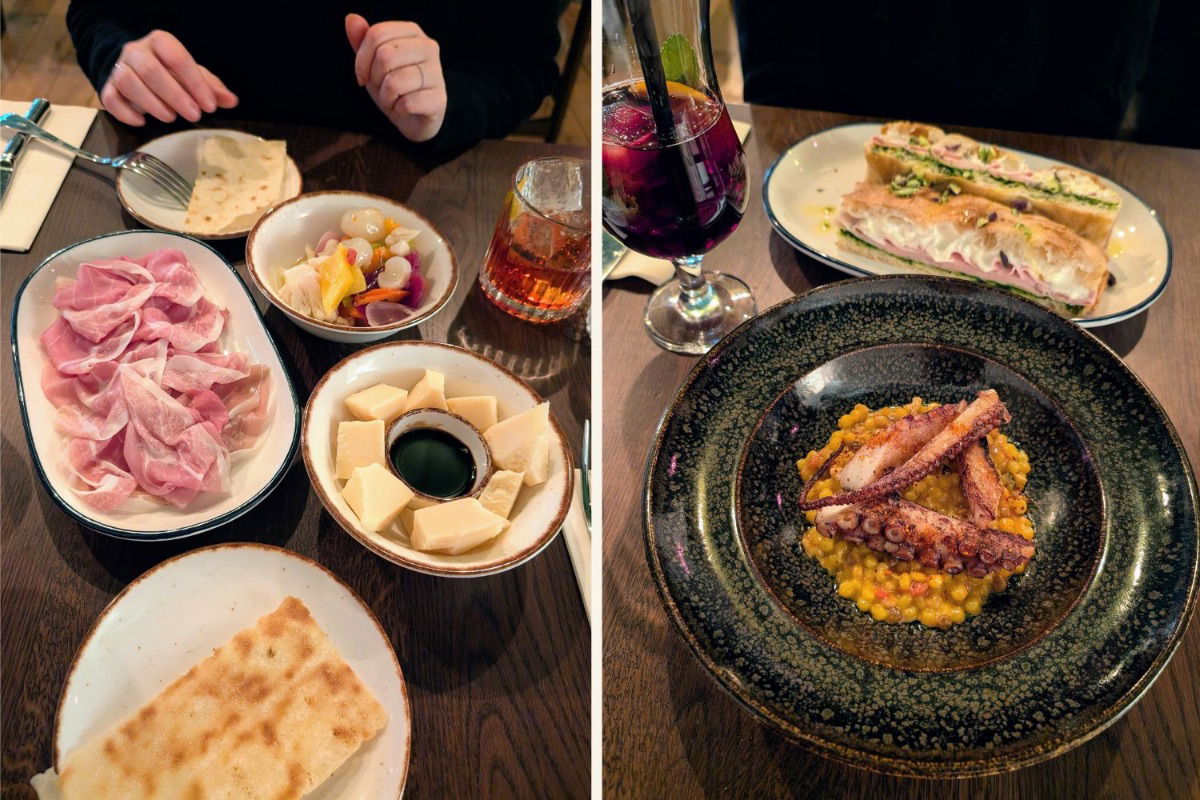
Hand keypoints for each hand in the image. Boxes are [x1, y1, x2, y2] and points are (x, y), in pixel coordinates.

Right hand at [100, 30, 237, 125]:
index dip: (194, 83)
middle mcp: (136, 51)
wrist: (137, 68)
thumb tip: (232, 101)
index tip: (209, 106)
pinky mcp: (108, 86)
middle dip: (175, 95)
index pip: (177, 58)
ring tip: (171, 118)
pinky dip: (125, 113)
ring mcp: (119, 67)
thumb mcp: (194, 76)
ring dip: (152, 103)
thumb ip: (212, 88)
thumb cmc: (172, 72)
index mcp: (160, 42)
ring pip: (128, 82)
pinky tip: (142, 122)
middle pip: (150, 70)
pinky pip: (110, 98)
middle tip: (194, 115)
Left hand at [345, 14, 446, 141]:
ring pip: (395, 82)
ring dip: (385, 97)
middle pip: (385, 56)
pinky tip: (403, 109)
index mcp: (412, 33)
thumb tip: (351, 19)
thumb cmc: (395, 86)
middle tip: (381, 88)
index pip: (377, 34)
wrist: (415, 116)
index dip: (361, 59)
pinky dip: (398, 110)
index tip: (363, 75)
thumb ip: (363, 41)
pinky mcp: (439, 99)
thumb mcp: (374, 63)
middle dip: (374, 78)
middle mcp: (429, 48)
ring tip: (392, 100)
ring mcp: (437, 73)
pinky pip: (406, 103)